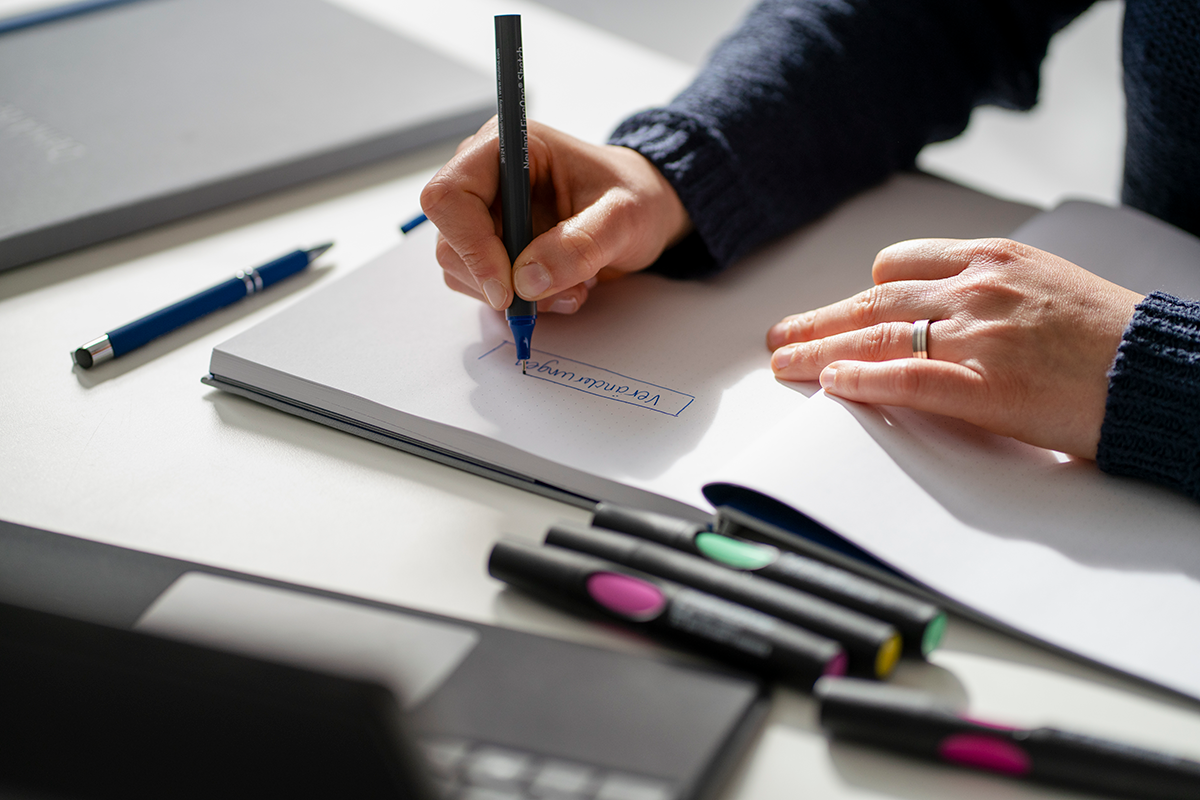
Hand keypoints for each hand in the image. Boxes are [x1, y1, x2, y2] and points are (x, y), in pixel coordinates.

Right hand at [420, 118, 690, 313]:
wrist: (642, 212)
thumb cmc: (636, 198)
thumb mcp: (625, 218)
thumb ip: (580, 245)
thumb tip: (527, 279)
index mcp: (508, 148)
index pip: (450, 196)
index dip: (471, 246)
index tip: (508, 289)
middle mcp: (485, 177)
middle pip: (450, 241)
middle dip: (499, 280)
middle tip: (556, 293)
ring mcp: (485, 213)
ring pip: (461, 270)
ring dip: (514, 296)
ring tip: (571, 288)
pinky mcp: (492, 245)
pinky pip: (481, 285)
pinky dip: (519, 300)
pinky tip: (561, 288)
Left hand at [766, 238, 1142, 458]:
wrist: (1160, 370)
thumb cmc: (1110, 334)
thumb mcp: (1045, 284)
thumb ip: (987, 290)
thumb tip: (938, 310)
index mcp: (991, 258)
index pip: (898, 266)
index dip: (859, 294)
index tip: (838, 312)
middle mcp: (976, 289)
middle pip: (872, 303)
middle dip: (818, 322)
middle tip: (781, 338)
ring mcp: (977, 336)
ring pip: (874, 338)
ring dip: (818, 351)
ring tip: (784, 364)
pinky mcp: (987, 386)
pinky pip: (905, 379)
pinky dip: (860, 381)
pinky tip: (830, 384)